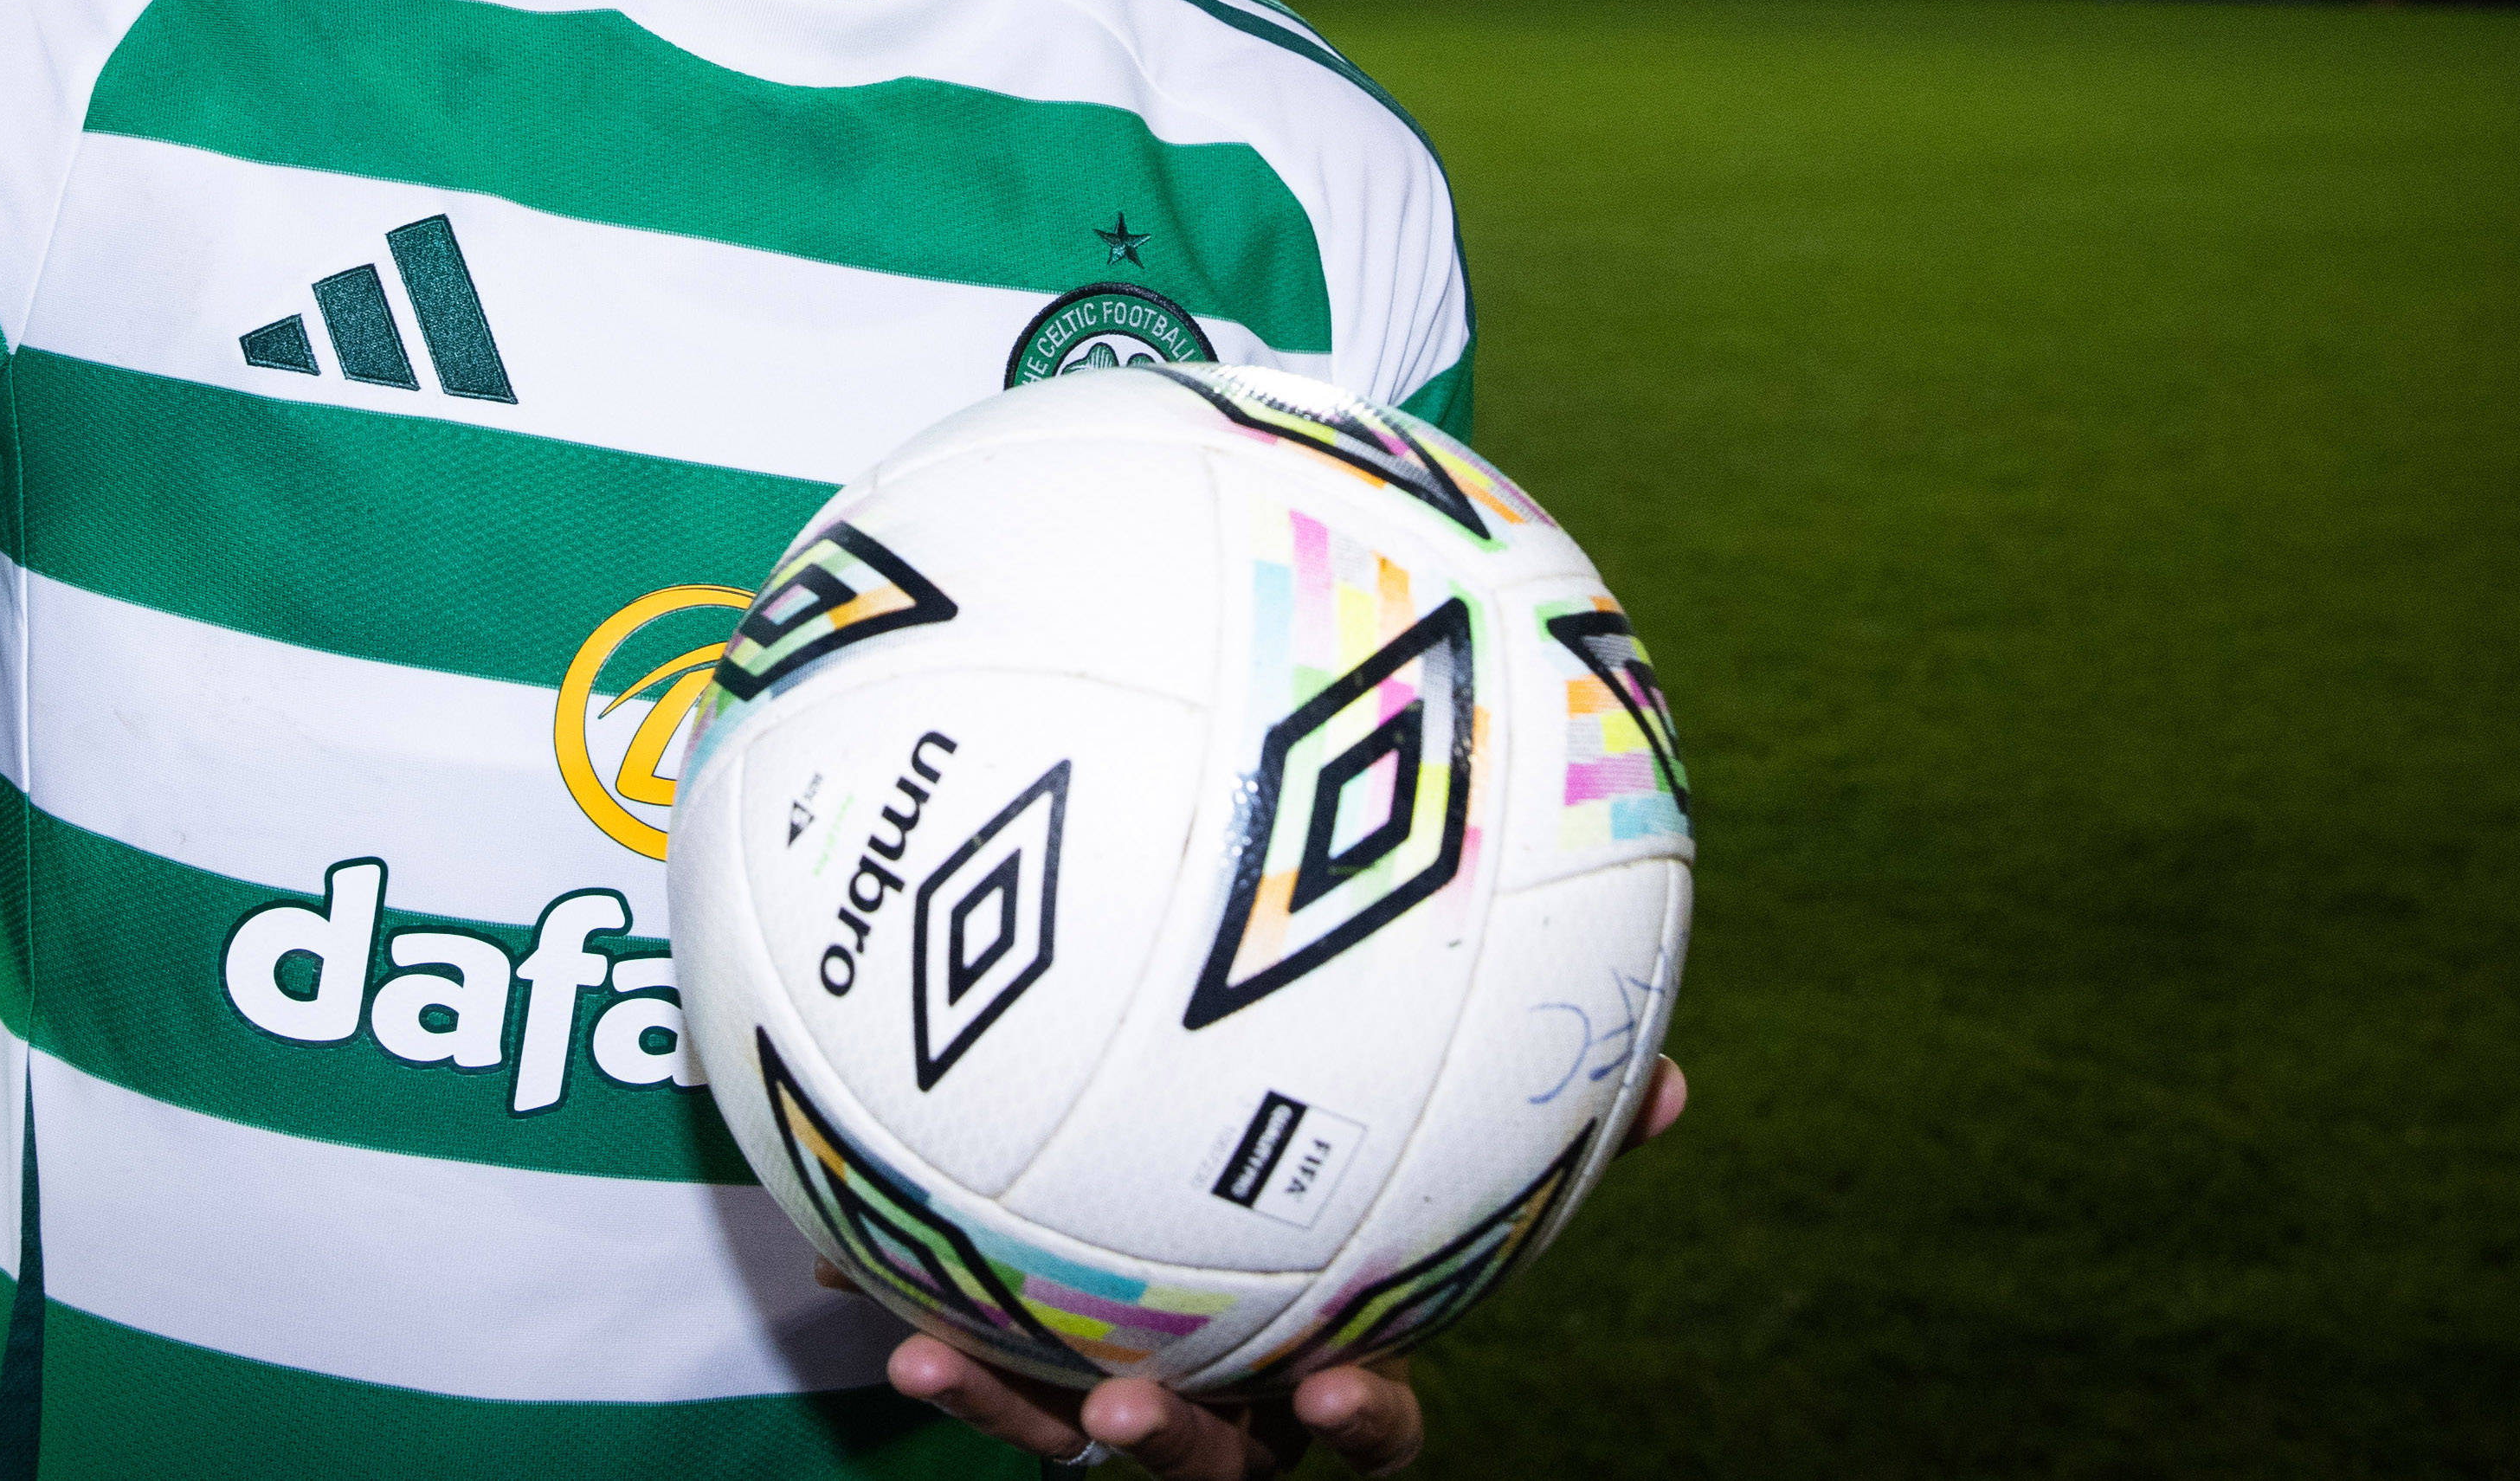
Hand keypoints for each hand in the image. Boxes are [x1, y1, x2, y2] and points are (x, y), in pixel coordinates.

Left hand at [875, 1055, 1689, 1475]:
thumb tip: (1682, 1077)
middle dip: (1168, 1449)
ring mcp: (1123, 1397)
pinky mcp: (1025, 1366)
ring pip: (1057, 1435)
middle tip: (1127, 1405)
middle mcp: (1228, 1403)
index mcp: (1327, 1360)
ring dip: (996, 1400)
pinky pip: (968, 1357)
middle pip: (1208, 1462)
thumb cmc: (1327, 1202)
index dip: (1363, 1417)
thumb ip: (1521, 1130)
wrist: (1151, 1220)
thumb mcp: (1428, 1171)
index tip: (1341, 1388)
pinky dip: (908, 1307)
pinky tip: (837, 1260)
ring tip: (921, 1351)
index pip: (1367, 1423)